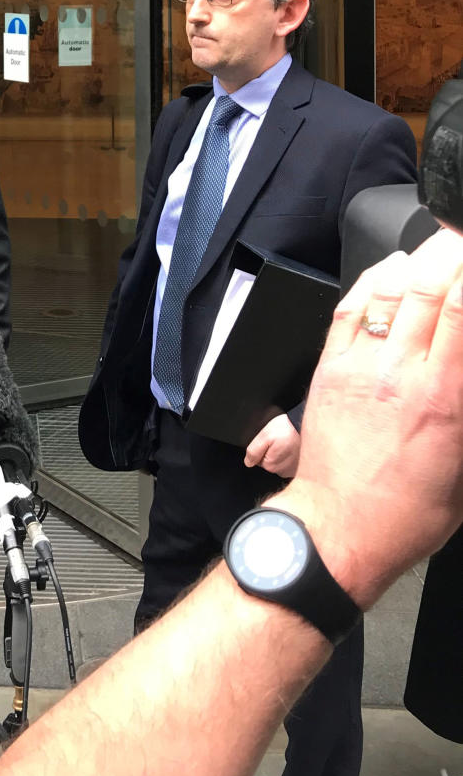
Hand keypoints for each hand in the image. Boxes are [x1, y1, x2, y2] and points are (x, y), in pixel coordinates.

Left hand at [244, 413, 299, 476]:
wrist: (311, 426)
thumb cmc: (288, 429)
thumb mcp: (265, 435)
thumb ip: (254, 451)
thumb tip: (248, 462)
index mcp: (271, 465)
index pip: (259, 461)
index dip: (264, 449)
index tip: (272, 441)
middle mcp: (284, 472)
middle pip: (271, 463)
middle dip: (273, 452)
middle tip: (281, 440)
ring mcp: (295, 470)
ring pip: (282, 463)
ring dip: (284, 454)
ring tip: (290, 443)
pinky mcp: (305, 468)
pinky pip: (294, 464)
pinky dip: (294, 456)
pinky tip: (297, 448)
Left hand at [280, 228, 462, 607]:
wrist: (338, 529)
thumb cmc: (406, 509)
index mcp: (443, 396)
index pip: (462, 311)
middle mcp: (398, 373)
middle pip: (427, 289)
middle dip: (451, 253)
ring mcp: (357, 367)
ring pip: (385, 294)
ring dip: (413, 262)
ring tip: (436, 246)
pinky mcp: (326, 371)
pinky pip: (346, 313)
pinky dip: (369, 284)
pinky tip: (388, 270)